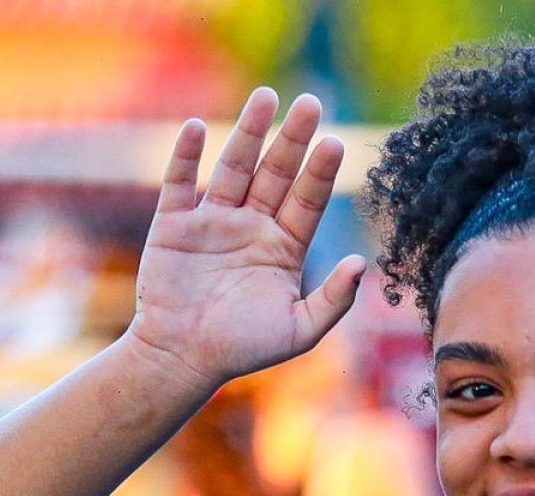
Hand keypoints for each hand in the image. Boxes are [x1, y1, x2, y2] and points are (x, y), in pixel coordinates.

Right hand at [125, 89, 366, 393]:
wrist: (182, 359)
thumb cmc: (243, 349)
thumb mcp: (299, 331)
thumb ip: (334, 299)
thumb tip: (361, 263)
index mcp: (283, 247)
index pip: (307, 201)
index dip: (320, 173)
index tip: (336, 145)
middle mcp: (251, 226)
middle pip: (276, 173)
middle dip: (292, 139)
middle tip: (310, 103)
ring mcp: (212, 221)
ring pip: (233, 167)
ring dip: (249, 133)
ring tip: (266, 98)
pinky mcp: (173, 224)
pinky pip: (179, 182)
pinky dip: (186, 155)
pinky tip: (198, 128)